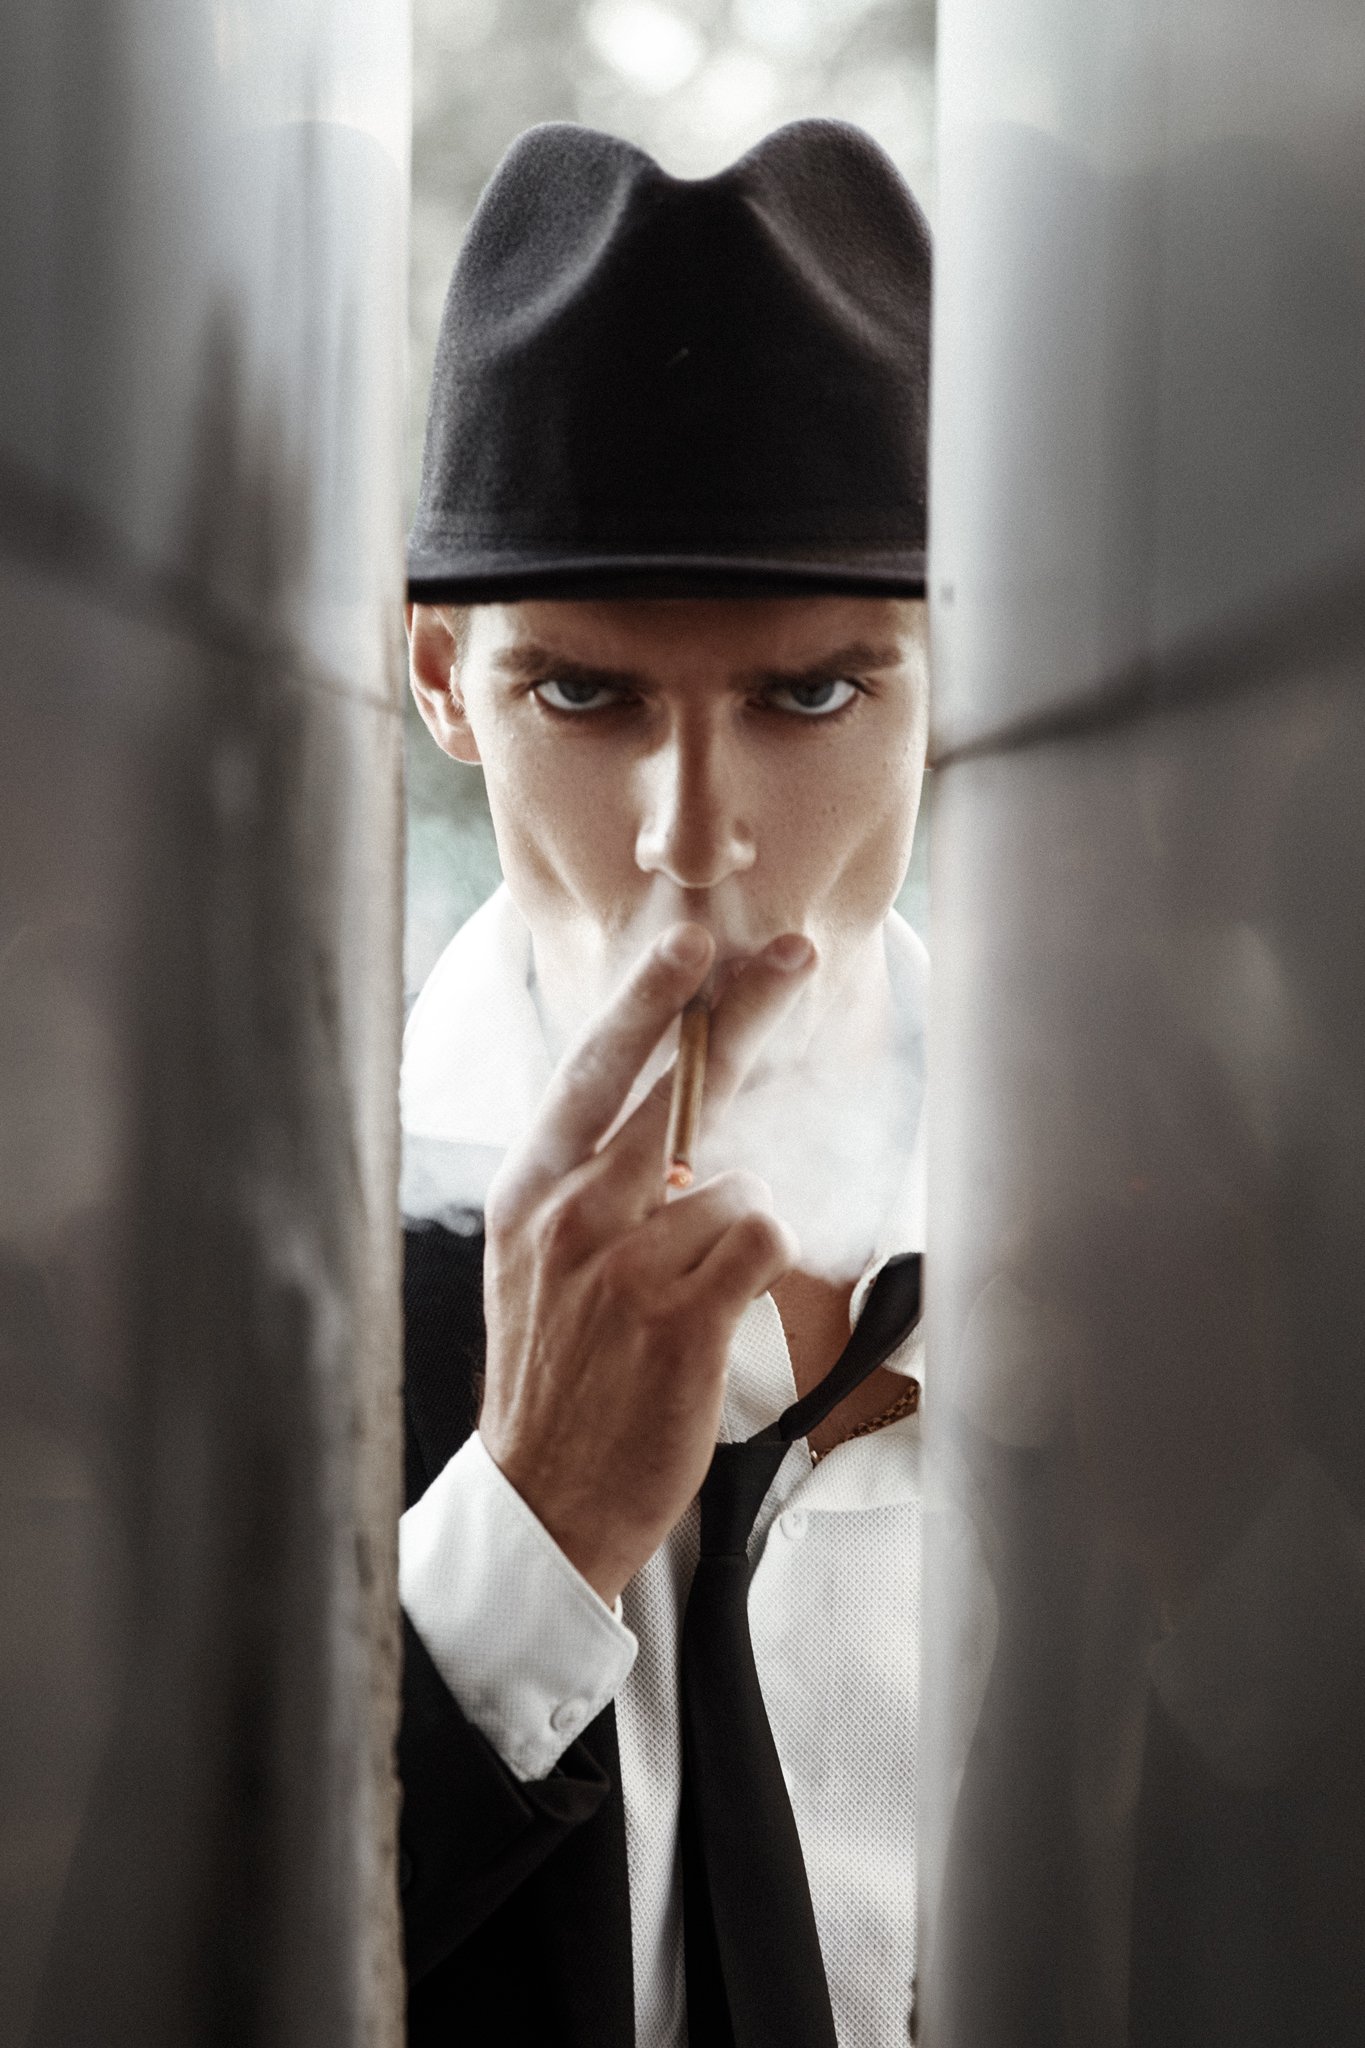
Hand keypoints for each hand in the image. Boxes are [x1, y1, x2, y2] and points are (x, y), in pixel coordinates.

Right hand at [478, 922, 814, 1603]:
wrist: (545, 1499)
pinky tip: (719, 1306)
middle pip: (674, 1087)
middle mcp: (570, 1213)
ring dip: (736, 1225)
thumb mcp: (531, 1261)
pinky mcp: (681, 1317)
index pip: (593, 1070)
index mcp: (529, 1191)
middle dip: (742, 1013)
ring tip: (689, 1294)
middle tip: (793, 957)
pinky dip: (762, 1260)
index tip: (689, 942)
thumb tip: (666, 1109)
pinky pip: (762, 1235)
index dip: (647, 1000)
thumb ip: (584, 1182)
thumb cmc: (555, 1373)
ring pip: (733, 1178)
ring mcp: (624, 1263)